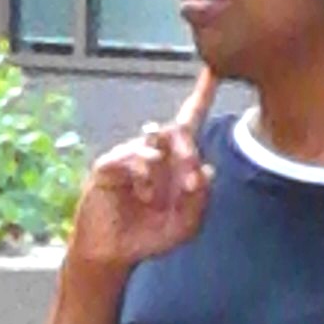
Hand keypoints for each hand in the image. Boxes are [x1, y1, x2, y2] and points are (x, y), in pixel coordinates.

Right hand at [65, 66, 218, 283]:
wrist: (114, 254)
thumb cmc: (149, 237)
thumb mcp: (185, 225)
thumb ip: (200, 202)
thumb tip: (208, 170)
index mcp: (174, 163)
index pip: (189, 122)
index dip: (201, 95)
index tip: (214, 69)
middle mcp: (153, 153)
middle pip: (175, 128)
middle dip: (188, 150)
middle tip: (192, 182)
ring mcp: (129, 157)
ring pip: (154, 142)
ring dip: (166, 168)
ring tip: (159, 198)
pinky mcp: (108, 166)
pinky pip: (130, 156)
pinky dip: (143, 174)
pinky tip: (144, 194)